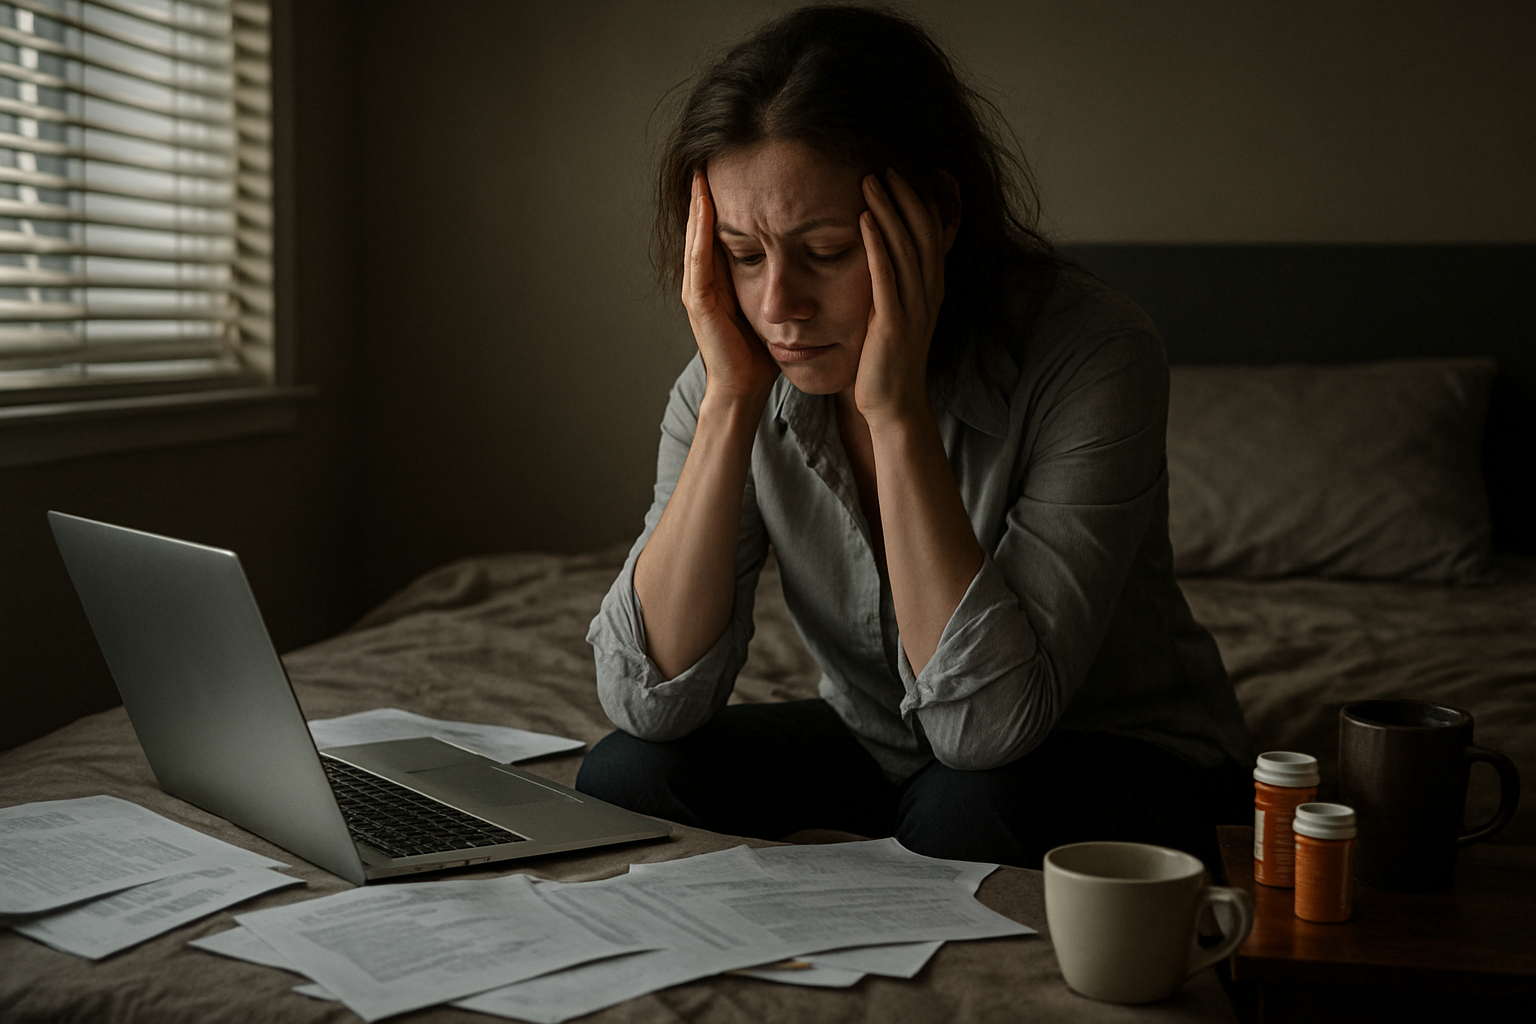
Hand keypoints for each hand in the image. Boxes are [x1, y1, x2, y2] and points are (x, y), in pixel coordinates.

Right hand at [683, 169, 779, 402]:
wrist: (745, 388)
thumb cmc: (760, 351)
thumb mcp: (771, 303)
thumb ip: (777, 277)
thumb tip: (807, 250)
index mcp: (722, 278)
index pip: (721, 230)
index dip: (725, 199)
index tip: (736, 166)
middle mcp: (705, 280)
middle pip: (704, 227)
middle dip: (705, 193)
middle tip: (709, 154)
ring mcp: (698, 291)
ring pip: (696, 238)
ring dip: (698, 205)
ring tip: (702, 172)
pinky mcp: (699, 303)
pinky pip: (698, 260)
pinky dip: (700, 233)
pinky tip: (705, 208)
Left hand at [854, 169, 956, 424]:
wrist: (894, 405)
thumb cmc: (888, 361)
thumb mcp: (896, 313)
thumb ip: (895, 284)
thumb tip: (883, 255)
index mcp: (931, 289)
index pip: (932, 233)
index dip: (920, 200)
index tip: (903, 172)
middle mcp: (928, 293)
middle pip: (923, 232)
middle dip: (905, 196)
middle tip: (885, 164)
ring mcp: (913, 308)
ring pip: (906, 247)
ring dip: (889, 211)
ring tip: (871, 180)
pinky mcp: (892, 323)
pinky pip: (886, 276)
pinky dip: (876, 245)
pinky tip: (863, 220)